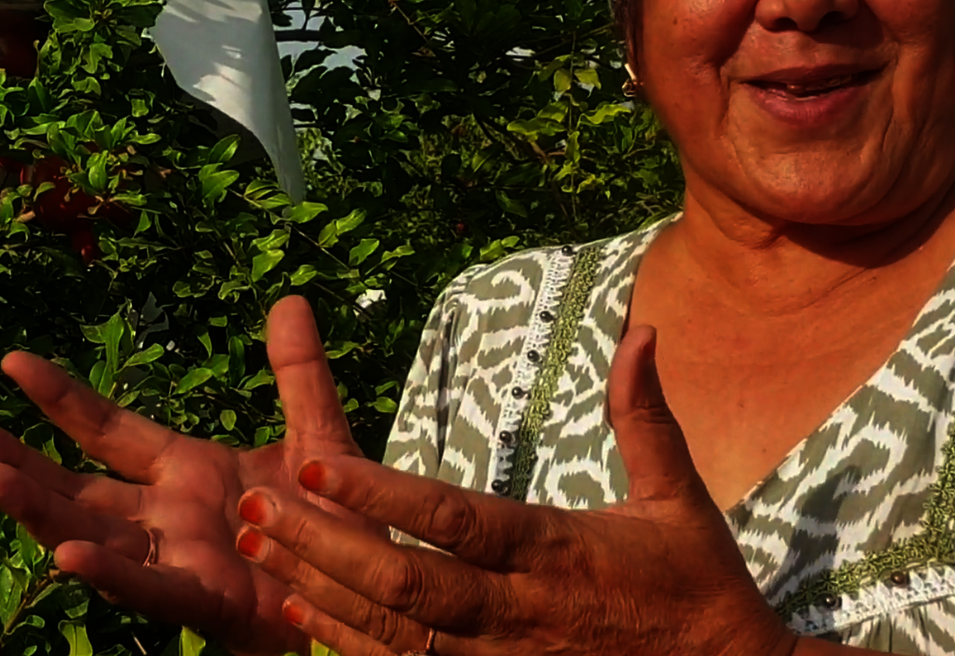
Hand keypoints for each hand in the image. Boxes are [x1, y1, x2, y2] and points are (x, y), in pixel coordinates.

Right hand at [0, 296, 373, 655]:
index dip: (61, 398)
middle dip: (21, 460)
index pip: (109, 429)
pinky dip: (108, 574)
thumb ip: (300, 374)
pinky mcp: (205, 601)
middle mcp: (168, 515)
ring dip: (39, 511)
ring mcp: (179, 559)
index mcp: (187, 470)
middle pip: (78, 485)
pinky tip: (65, 554)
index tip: (12, 362)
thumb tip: (289, 301)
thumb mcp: (319, 434)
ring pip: (93, 535)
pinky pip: (148, 588)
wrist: (375, 588)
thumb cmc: (337, 519)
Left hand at [235, 326, 799, 655]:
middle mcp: (516, 611)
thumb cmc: (700, 587)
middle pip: (402, 580)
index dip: (379, 495)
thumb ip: (642, 414)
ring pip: (392, 632)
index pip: (452, 519)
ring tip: (258, 550)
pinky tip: (302, 616)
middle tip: (254, 507)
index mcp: (553, 549)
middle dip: (322, 543)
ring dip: (320, 591)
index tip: (315, 466)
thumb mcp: (679, 496)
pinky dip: (350, 646)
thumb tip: (641, 330)